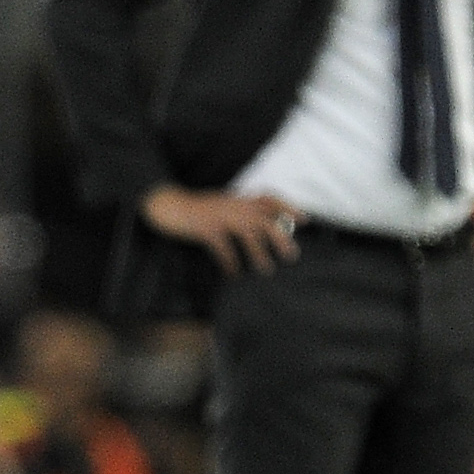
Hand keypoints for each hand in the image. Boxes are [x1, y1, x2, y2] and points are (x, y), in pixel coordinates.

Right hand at [141, 185, 301, 275]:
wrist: (169, 205)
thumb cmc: (196, 209)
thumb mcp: (222, 205)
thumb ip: (240, 212)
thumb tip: (260, 229)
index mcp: (239, 200)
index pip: (269, 199)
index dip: (288, 208)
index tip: (303, 221)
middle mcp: (234, 206)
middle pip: (265, 220)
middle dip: (280, 238)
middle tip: (291, 255)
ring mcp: (220, 216)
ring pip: (248, 234)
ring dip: (259, 254)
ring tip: (266, 270)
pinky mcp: (207, 229)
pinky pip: (224, 248)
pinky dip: (230, 263)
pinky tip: (232, 275)